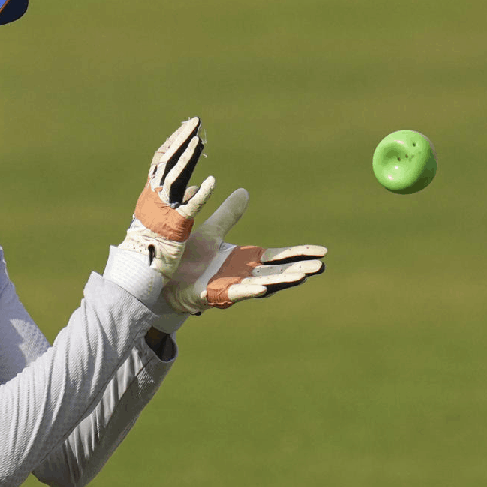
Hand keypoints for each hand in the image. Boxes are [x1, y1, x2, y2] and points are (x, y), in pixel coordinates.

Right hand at [118, 117, 215, 279]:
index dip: (173, 143)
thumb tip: (199, 184)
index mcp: (152, 195)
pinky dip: (201, 196)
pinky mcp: (173, 228)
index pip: (161, 162)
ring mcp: (162, 212)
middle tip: (195, 122)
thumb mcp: (168, 219)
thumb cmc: (152, 248)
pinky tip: (213, 182)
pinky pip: (188, 208)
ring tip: (199, 141)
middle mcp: (154, 199)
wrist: (138, 273)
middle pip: (168, 163)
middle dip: (181, 141)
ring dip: (187, 160)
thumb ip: (186, 200)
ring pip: (175, 179)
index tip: (187, 128)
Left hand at [162, 188, 326, 313]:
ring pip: (262, 284)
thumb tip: (244, 192)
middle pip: (277, 272)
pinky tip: (263, 288)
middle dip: (298, 269)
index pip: (278, 257)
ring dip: (281, 281)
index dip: (299, 254)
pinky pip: (235, 293)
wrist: (163, 276)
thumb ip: (229, 215)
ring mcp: (230, 286)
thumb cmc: (187, 258)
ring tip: (302, 277)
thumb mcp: (212, 231)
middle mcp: (242, 274)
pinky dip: (250, 290)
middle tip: (321, 267)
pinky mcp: (215, 295)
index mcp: (244, 260)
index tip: (322, 252)